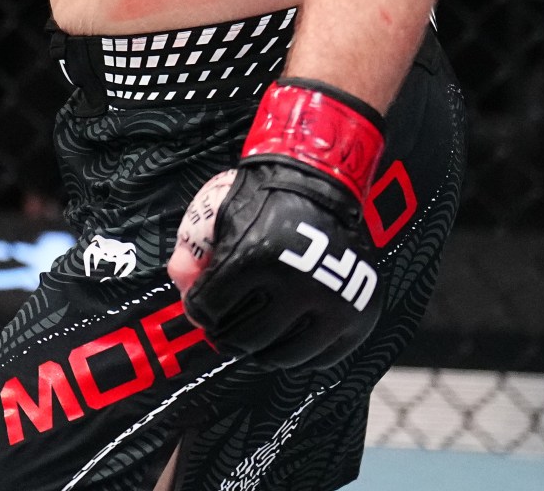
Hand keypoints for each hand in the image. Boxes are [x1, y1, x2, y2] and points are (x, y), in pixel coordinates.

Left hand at [168, 80, 402, 368]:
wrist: (320, 184)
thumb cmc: (264, 200)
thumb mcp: (217, 213)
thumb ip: (191, 252)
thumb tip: (185, 294)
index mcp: (255, 257)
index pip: (210, 309)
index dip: (199, 310)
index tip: (202, 307)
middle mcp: (298, 284)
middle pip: (245, 340)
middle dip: (226, 335)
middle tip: (224, 328)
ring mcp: (332, 304)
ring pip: (283, 356)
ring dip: (261, 350)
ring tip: (255, 335)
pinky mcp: (358, 316)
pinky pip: (321, 358)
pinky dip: (300, 354)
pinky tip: (288, 334)